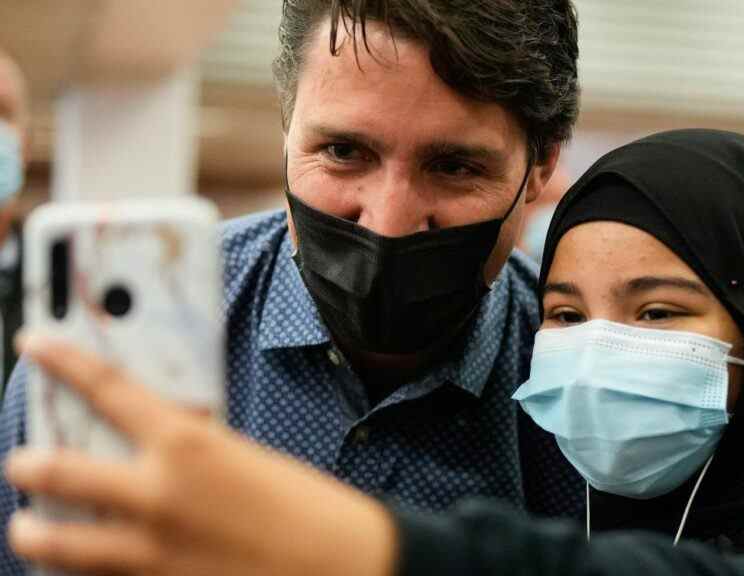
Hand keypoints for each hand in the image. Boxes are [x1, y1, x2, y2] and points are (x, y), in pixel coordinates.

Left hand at [6, 333, 397, 575]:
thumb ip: (196, 447)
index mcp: (187, 446)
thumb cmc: (306, 504)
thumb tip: (161, 440)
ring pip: (58, 547)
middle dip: (30, 467)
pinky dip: (84, 573)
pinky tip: (79, 570)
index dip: (65, 361)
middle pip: (59, 474)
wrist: (340, 566)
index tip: (34, 344)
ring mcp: (150, 554)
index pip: (109, 389)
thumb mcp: (246, 456)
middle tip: (21, 463)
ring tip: (27, 529)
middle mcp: (156, 498)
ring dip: (36, 535)